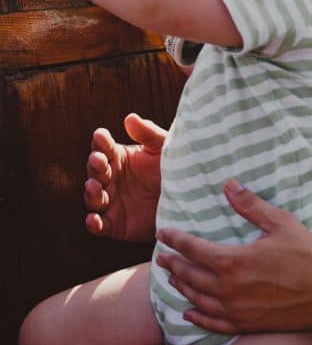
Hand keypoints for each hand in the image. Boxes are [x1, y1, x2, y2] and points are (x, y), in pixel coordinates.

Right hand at [84, 113, 166, 241]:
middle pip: (95, 170)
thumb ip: (148, 133)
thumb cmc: (173, 169)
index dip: (100, 141)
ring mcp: (111, 201)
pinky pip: (100, 225)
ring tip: (94, 186)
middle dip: (95, 164)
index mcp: (119, 157)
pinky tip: (93, 220)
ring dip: (91, 192)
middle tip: (99, 160)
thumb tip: (130, 118)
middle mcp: (111, 178)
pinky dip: (93, 224)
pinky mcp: (115, 224)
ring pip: (92, 197)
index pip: (103, 147)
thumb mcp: (163, 148)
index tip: (101, 136)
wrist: (187, 200)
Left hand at [155, 181, 311, 334]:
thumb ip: (251, 205)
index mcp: (233, 261)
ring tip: (173, 278)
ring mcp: (236, 310)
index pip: (194, 249)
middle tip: (162, 257)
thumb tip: (229, 185)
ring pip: (198, 299)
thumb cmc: (306, 256)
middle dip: (174, 264)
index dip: (176, 240)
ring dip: (182, 287)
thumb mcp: (280, 223)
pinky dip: (197, 317)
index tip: (163, 234)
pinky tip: (189, 313)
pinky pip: (213, 324)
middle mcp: (228, 289)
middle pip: (191, 275)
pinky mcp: (245, 325)